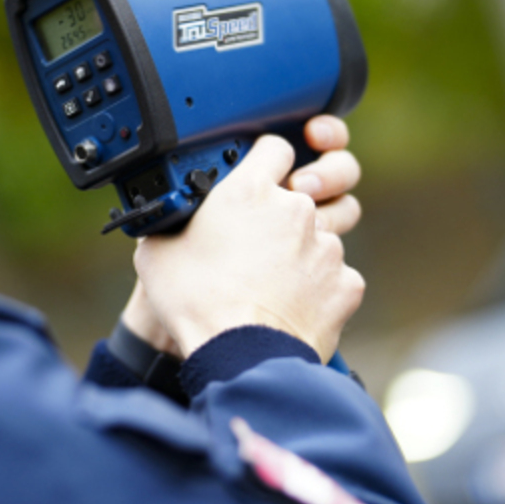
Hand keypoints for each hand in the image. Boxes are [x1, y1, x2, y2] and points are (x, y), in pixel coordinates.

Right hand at [133, 133, 364, 361]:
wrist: (239, 355)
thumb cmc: (195, 303)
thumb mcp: (158, 251)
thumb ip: (174, 222)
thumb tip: (165, 220)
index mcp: (249, 191)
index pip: (275, 148)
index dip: (268, 160)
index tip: (261, 174)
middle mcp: (296, 209)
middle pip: (301, 196)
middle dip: (284, 215)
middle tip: (260, 242)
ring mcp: (327, 246)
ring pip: (319, 239)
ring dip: (301, 255)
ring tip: (271, 285)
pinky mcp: (346, 283)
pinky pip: (336, 279)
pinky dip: (319, 291)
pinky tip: (293, 308)